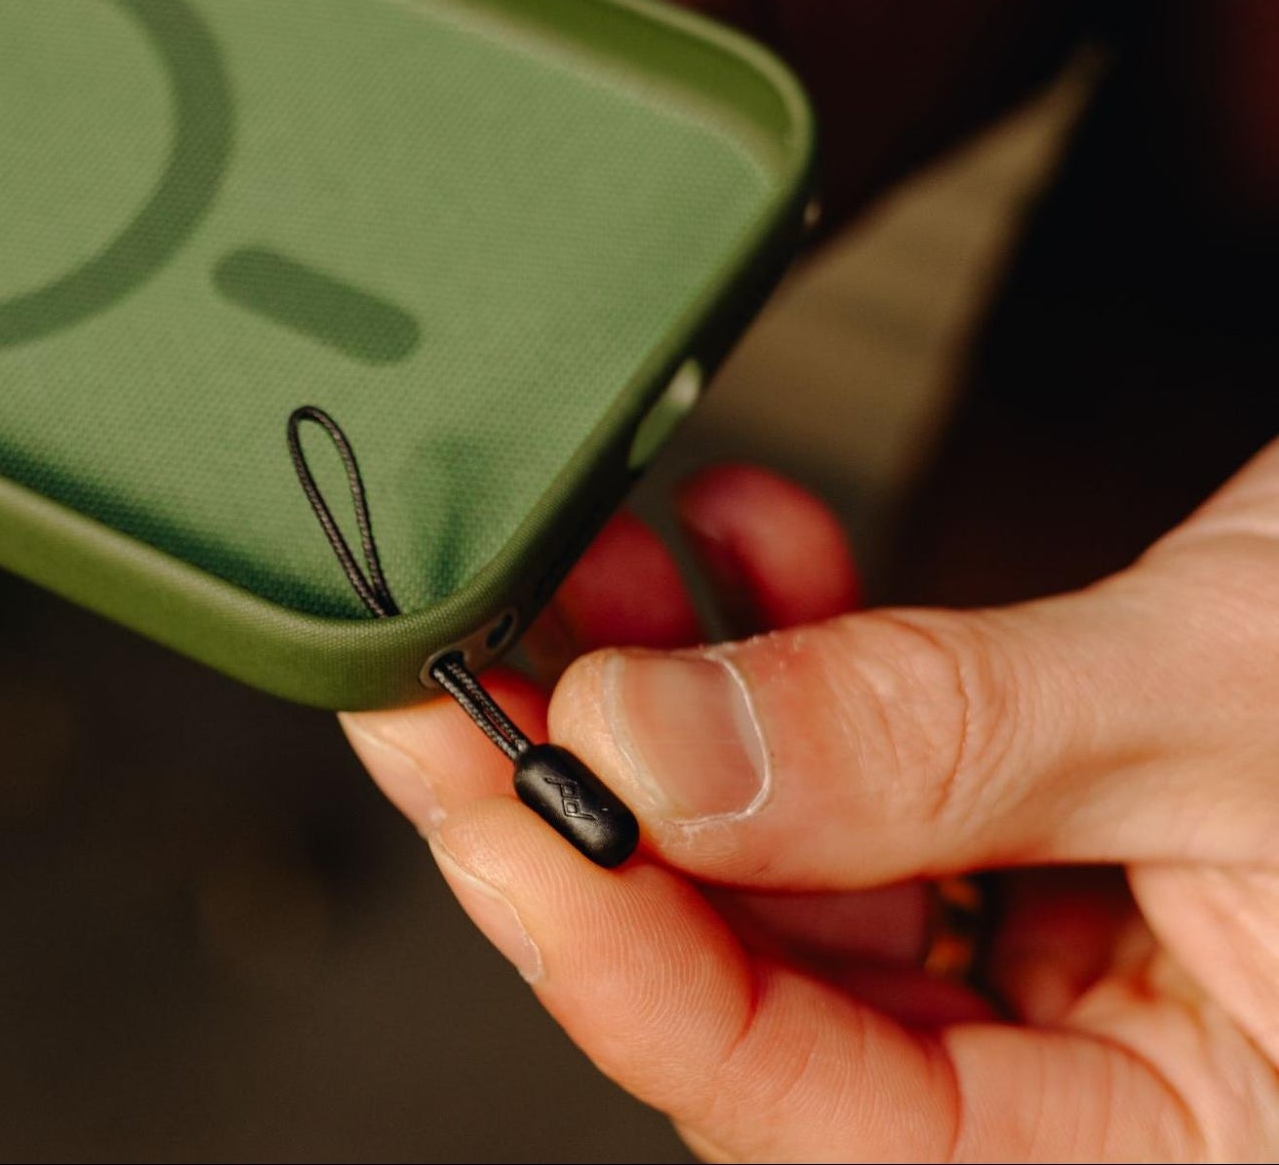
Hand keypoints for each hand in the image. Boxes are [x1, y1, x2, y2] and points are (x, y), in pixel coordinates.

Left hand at [342, 449, 1278, 1159]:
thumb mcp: (1229, 709)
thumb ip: (925, 744)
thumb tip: (644, 752)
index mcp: (1165, 1157)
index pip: (789, 1091)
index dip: (592, 923)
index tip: (451, 757)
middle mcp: (1095, 1096)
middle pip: (753, 979)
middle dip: (595, 791)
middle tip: (467, 634)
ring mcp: (1063, 971)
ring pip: (783, 865)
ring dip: (674, 701)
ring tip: (600, 553)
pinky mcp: (1043, 847)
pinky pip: (857, 782)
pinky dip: (787, 658)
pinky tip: (743, 547)